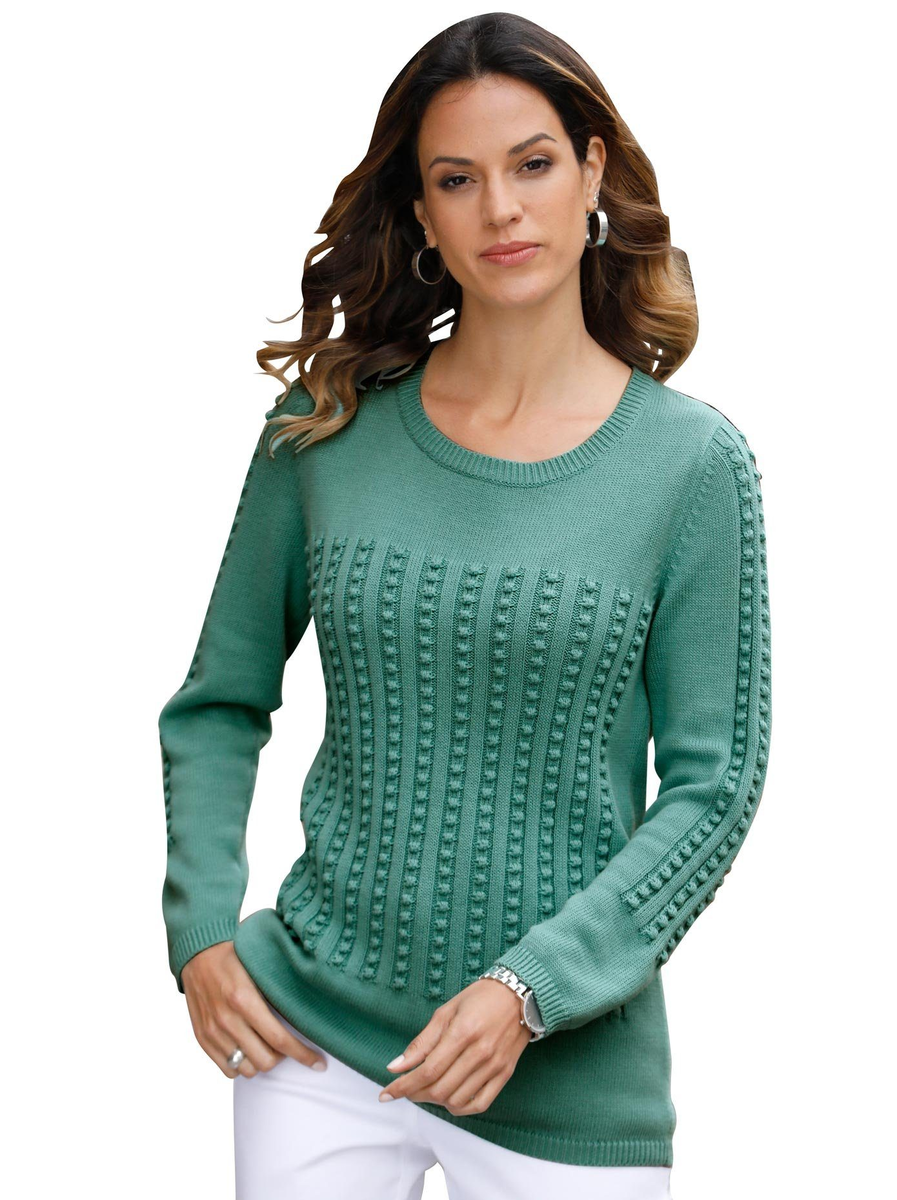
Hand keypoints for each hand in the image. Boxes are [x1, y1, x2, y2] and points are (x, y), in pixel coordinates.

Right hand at [181, 941, 326, 1076]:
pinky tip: (249, 1049)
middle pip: (265, 1061)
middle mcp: (227, 1019)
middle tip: (288, 1045)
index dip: (303, 1055)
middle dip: (283, 1057)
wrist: (198, 953)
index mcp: (243, 999)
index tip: (318, 1064)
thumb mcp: (260, 967)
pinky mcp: (202, 1039)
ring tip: (268, 1046)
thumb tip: (308, 1011)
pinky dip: (242, 1065)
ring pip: (247, 1070)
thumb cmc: (235, 957)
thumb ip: (278, 991)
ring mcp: (213, 1032)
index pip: (279, 1039)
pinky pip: (228, 1070)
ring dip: (262, 1061)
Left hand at [378, 977, 530, 1114]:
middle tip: (404, 1089)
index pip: (427, 1070)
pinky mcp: (504, 1075)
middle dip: (415, 1094)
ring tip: (425, 1090)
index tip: (386, 1093)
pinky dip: (459, 1108)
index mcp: (462, 1032)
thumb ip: (421, 1042)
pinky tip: (449, 1099)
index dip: (403, 1085)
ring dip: (435, 1101)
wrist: (520, 995)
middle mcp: (479, 1053)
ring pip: (456, 1100)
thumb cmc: (480, 998)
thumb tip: (396, 1066)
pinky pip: (479, 1105)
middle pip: (439, 1088)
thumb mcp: (446, 1011)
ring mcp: (494, 1066)